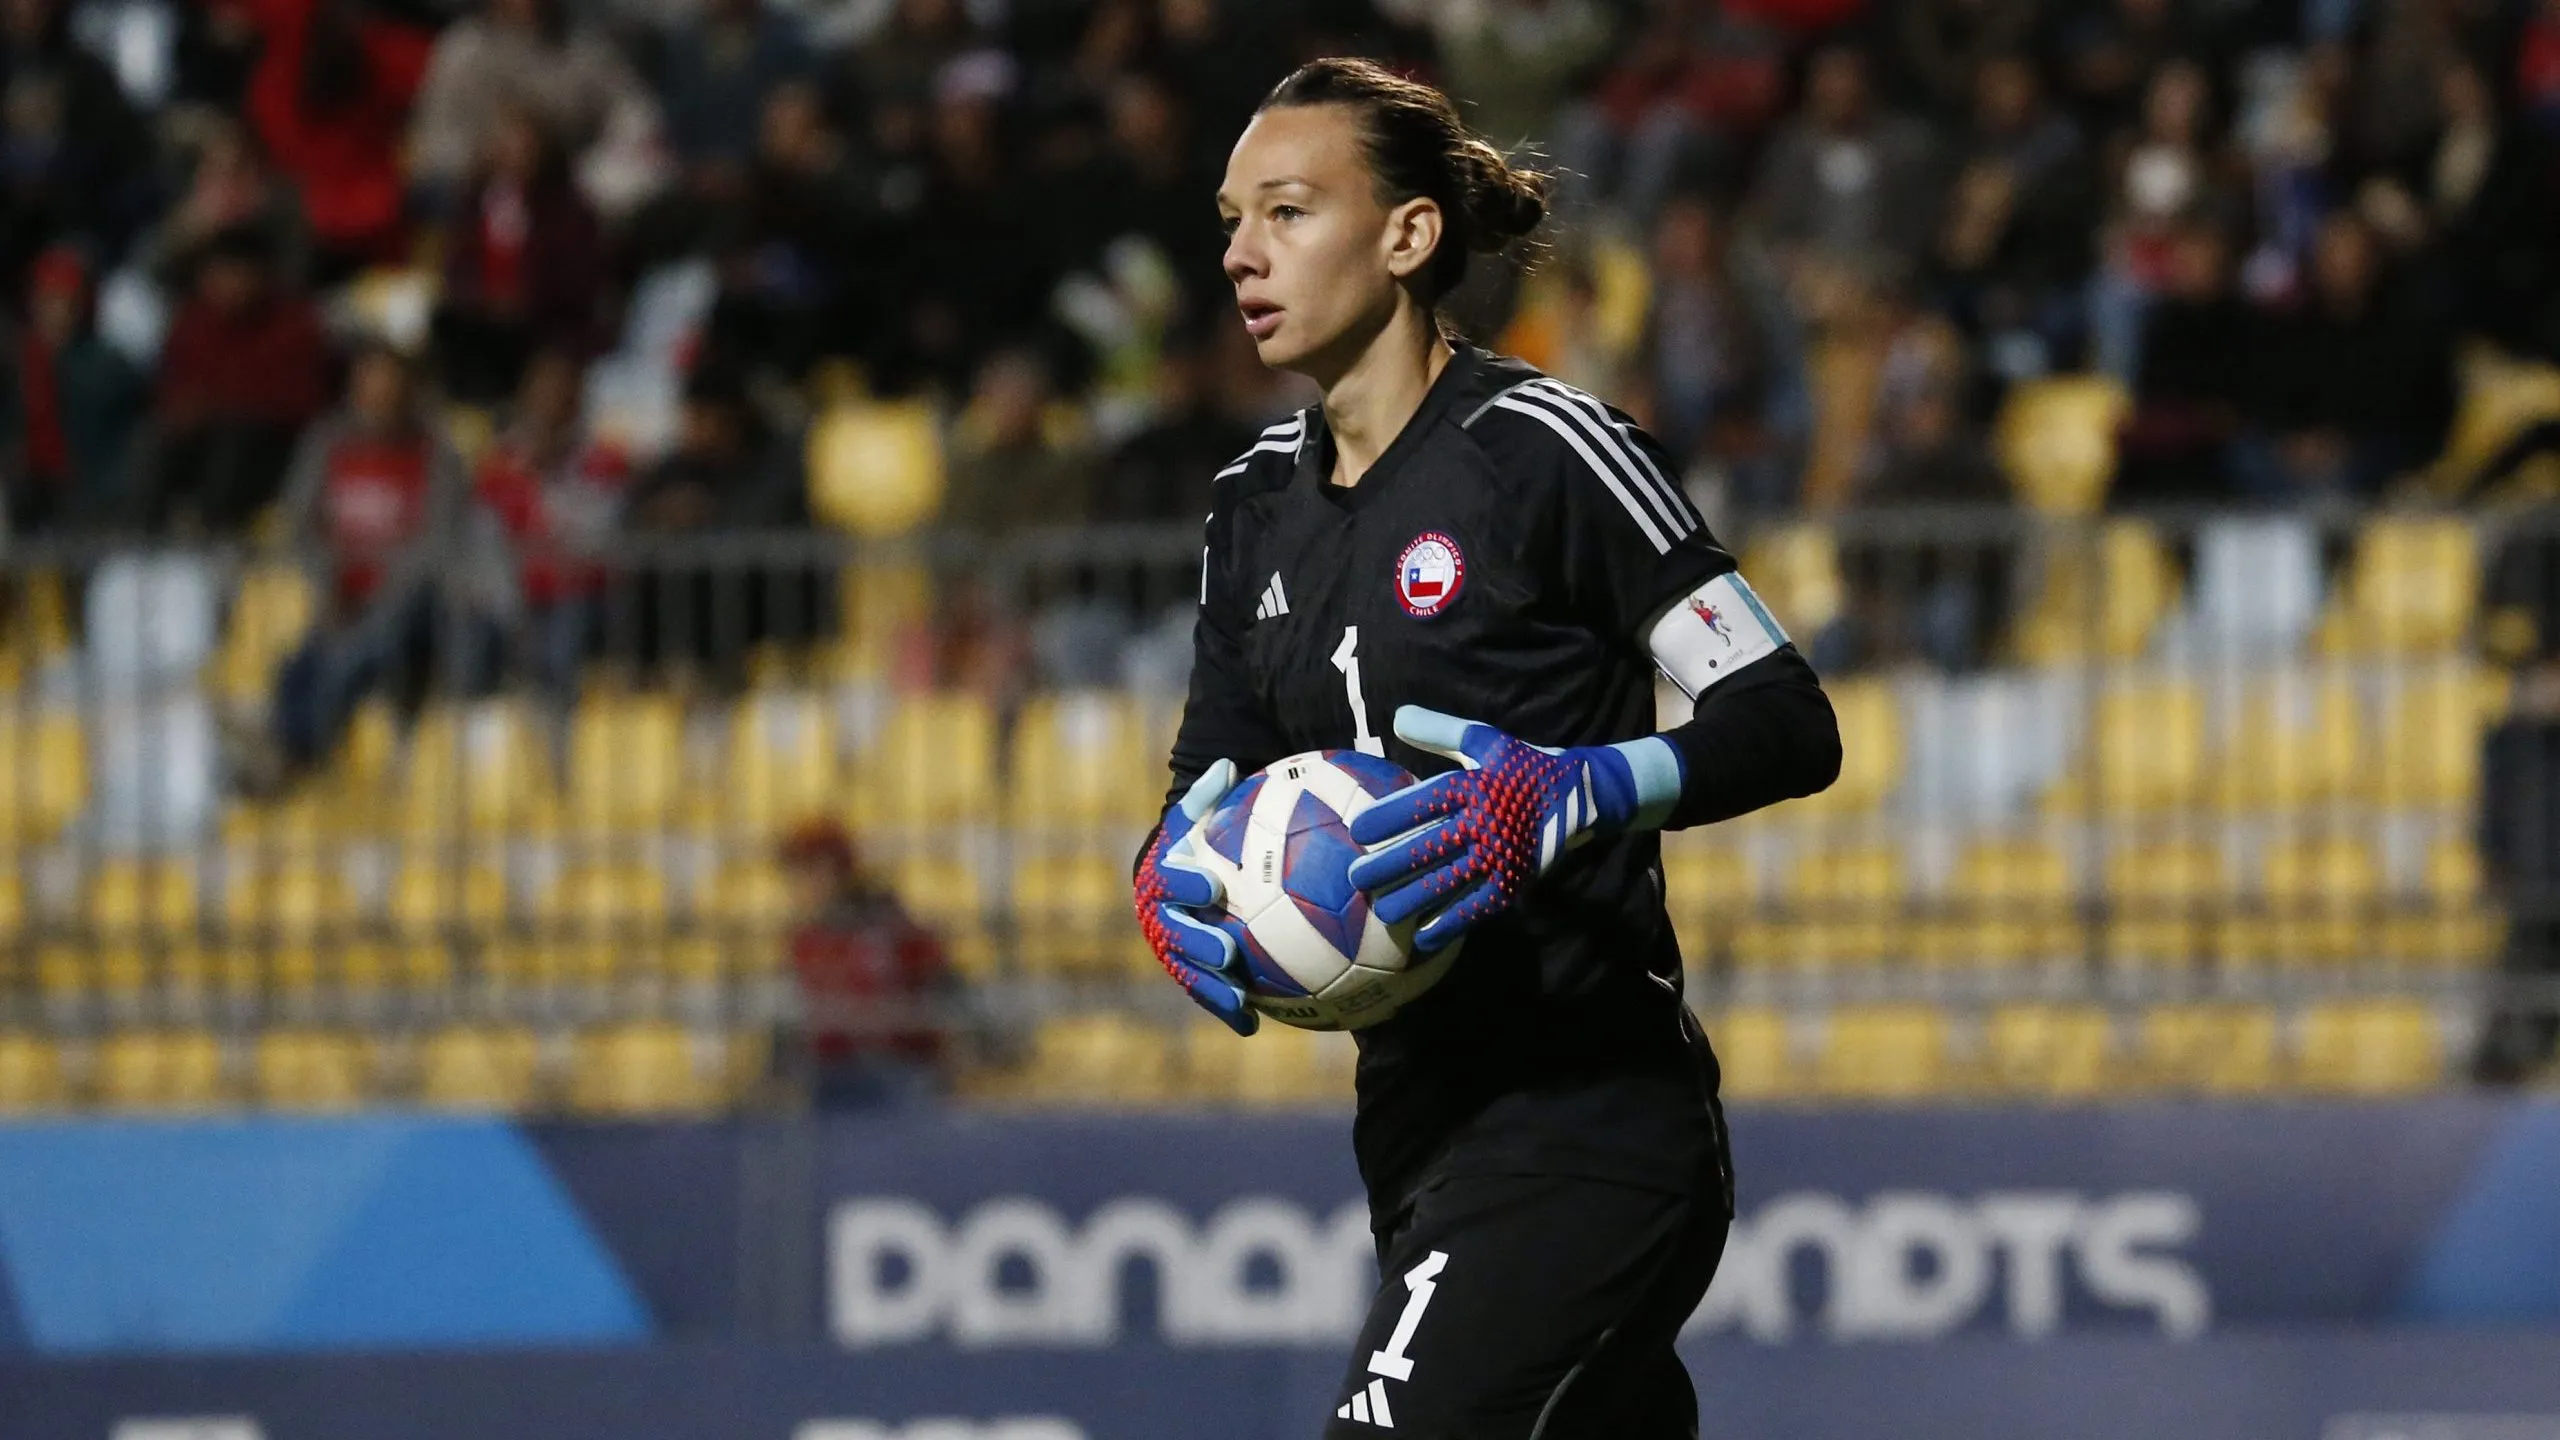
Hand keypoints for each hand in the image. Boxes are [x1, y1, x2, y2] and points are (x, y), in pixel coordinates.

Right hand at [1133, 759, 1258, 1035]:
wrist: (1187, 874)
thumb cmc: (1202, 839)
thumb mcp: (1202, 815)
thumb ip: (1209, 796)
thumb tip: (1226, 766)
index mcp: (1160, 876)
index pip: (1167, 879)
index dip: (1186, 884)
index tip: (1212, 886)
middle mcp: (1159, 916)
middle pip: (1172, 934)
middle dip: (1196, 944)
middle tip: (1226, 950)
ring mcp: (1171, 949)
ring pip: (1186, 971)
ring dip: (1211, 987)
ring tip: (1239, 997)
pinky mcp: (1188, 974)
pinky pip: (1205, 994)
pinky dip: (1226, 1009)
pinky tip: (1253, 1026)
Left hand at [1347, 707, 1682, 951]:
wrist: (1582, 795)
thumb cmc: (1522, 767)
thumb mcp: (1487, 741)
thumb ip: (1441, 730)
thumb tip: (1397, 718)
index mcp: (1475, 785)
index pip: (1424, 802)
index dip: (1388, 817)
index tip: (1357, 832)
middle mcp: (1485, 821)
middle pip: (1428, 848)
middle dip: (1388, 866)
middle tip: (1355, 879)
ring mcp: (1501, 855)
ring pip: (1450, 882)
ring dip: (1413, 900)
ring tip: (1382, 912)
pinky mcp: (1516, 880)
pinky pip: (1479, 906)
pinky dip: (1451, 924)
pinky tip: (1423, 938)